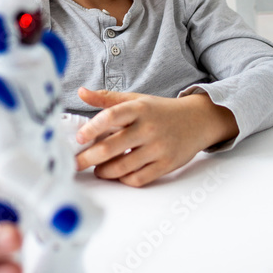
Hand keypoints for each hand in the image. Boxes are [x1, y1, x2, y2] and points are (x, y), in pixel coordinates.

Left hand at [74, 87, 237, 186]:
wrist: (198, 120)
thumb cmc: (160, 111)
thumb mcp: (136, 100)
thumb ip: (107, 99)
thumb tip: (81, 92)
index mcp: (139, 108)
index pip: (111, 117)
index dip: (92, 128)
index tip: (79, 138)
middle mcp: (148, 128)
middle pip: (112, 147)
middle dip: (88, 158)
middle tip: (74, 163)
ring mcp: (158, 148)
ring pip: (123, 166)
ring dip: (104, 171)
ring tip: (97, 169)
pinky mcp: (166, 165)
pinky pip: (139, 178)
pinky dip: (123, 179)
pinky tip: (117, 175)